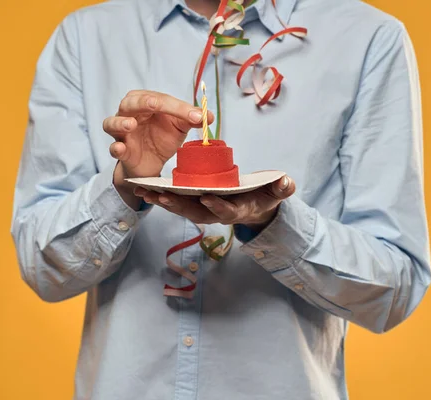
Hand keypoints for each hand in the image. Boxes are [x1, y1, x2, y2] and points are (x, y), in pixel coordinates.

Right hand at [104, 90, 212, 208]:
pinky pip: (113, 148)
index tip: (198, 117)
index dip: (179, 107)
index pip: (161, 100)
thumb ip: (192, 119)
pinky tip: (120, 149)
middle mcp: (130, 113)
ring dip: (120, 122)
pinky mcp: (121, 150)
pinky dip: (115, 148)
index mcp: (146, 103)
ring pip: (112, 122)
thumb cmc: (161, 137)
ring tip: (131, 125)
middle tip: (154, 105)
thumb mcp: (179, 127)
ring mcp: (122, 132)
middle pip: (131, 103)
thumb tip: (208, 116)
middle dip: (143, 102)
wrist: (152, 164)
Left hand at [134, 176, 295, 230]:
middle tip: (162, 197)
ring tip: (146, 193)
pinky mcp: (195, 204)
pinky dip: (160, 197)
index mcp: (237, 210)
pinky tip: (144, 190)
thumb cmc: (264, 196)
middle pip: (196, 212)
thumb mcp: (276, 192)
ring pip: (182, 208)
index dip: (218, 205)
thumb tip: (287, 182)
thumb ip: (281, 188)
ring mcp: (205, 210)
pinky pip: (176, 202)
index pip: (226, 210)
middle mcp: (217, 213)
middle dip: (179, 206)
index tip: (207, 197)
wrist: (254, 206)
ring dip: (164, 202)